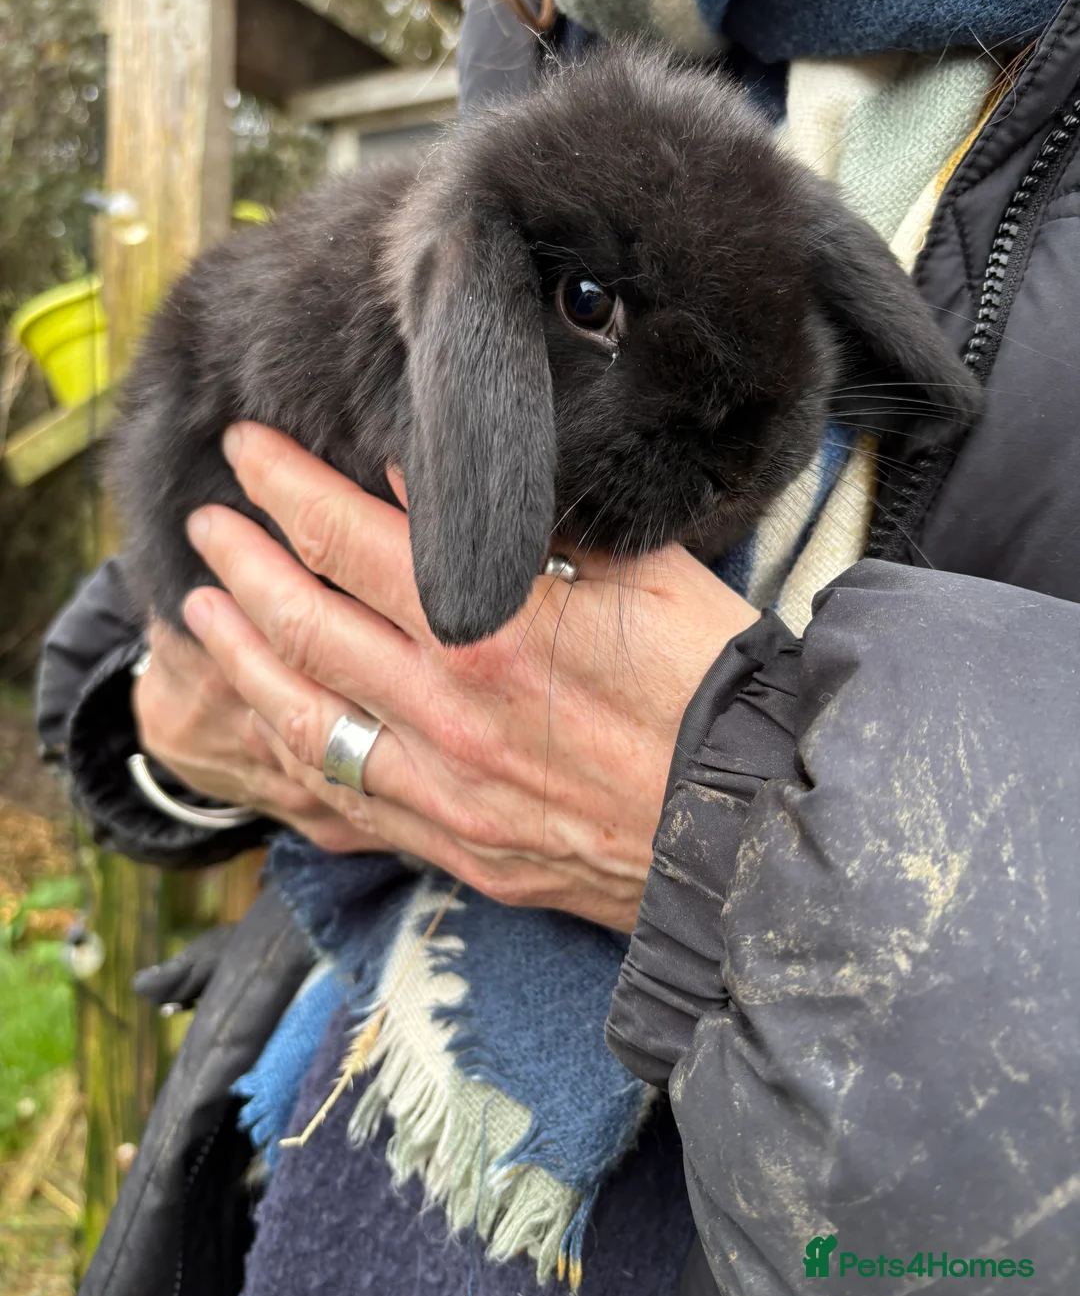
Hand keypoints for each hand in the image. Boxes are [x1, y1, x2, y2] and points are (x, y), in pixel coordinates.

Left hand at [181, 423, 758, 930]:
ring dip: (237, 654)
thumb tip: (441, 479)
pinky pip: (342, 796)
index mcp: (490, 628)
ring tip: (201, 611)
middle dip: (238, 559)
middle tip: (205, 522)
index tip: (249, 449)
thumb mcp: (641, 571)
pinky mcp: (454, 846)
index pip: (347, 536)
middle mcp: (446, 710)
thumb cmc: (712, 686)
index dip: (284, 485)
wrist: (749, 826)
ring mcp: (442, 789)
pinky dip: (289, 748)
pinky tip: (266, 717)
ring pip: (298, 715)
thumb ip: (535, 526)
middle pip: (300, 621)